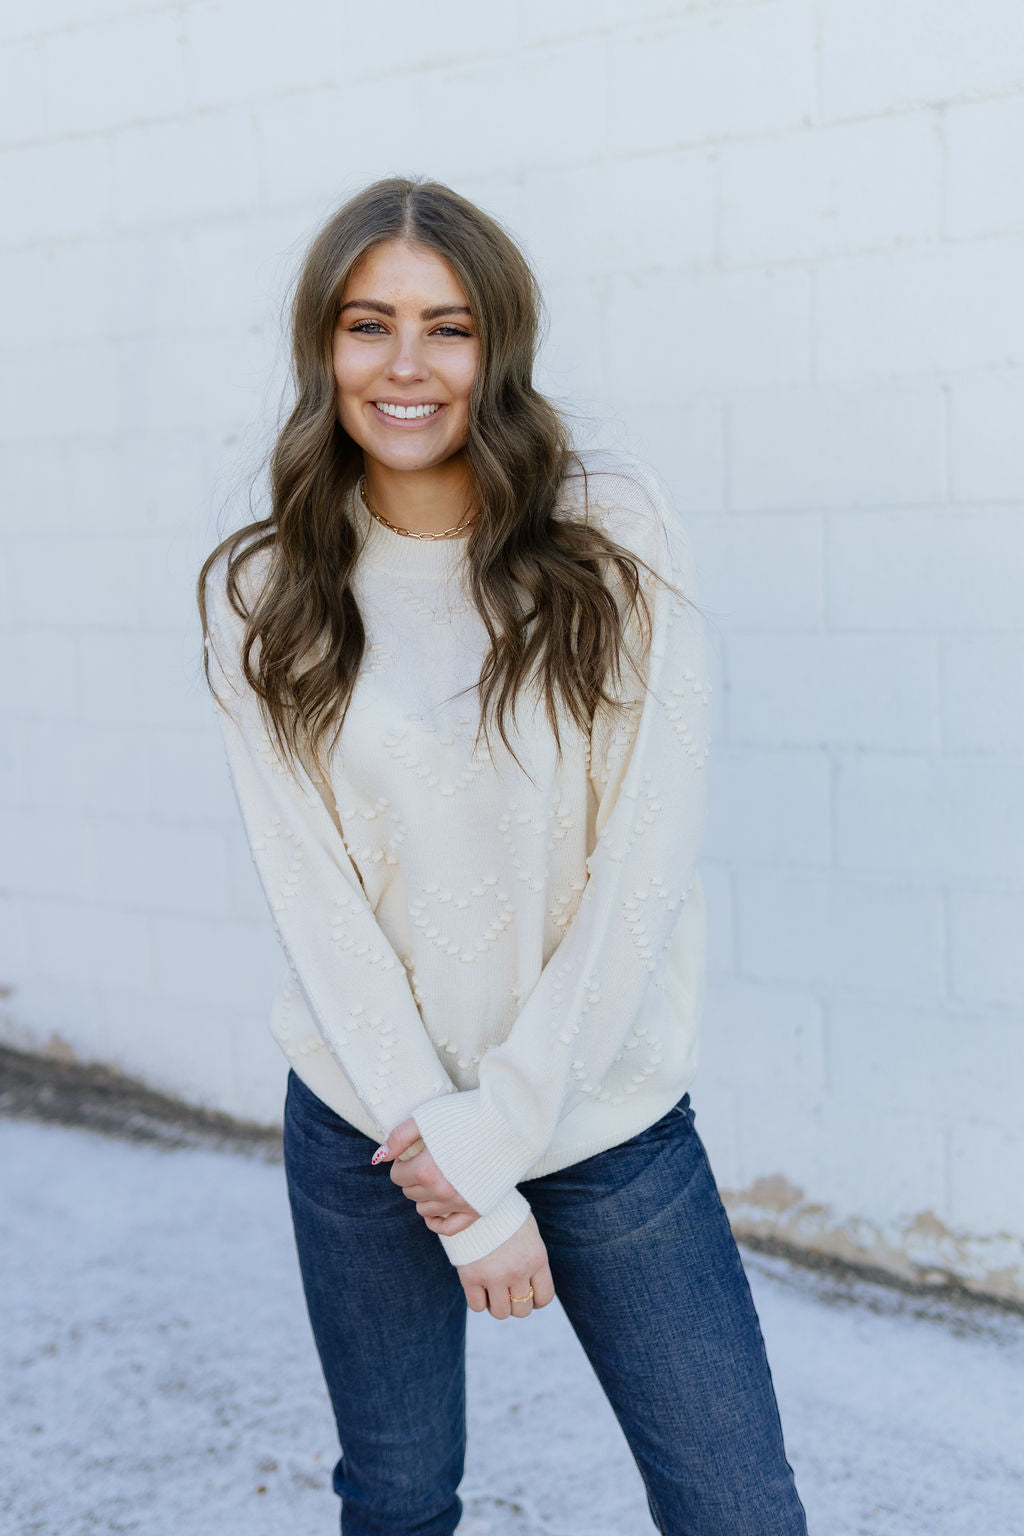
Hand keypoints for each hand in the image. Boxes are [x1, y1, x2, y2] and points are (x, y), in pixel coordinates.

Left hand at [374, 1117, 479, 1235]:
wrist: (509, 1121)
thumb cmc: (466, 1114)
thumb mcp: (426, 1117)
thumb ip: (399, 1137)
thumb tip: (380, 1158)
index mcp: (426, 1169)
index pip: (397, 1176)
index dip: (403, 1162)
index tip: (414, 1151)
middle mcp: (441, 1191)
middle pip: (410, 1193)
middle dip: (412, 1177)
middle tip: (426, 1160)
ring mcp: (460, 1203)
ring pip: (425, 1209)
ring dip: (424, 1195)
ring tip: (436, 1175)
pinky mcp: (477, 1208)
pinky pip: (449, 1228)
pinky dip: (437, 1222)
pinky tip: (435, 1212)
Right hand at [457, 1213, 554, 1319]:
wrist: (477, 1198)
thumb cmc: (505, 1216)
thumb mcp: (529, 1234)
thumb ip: (533, 1260)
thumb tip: (533, 1287)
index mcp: (537, 1258)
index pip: (544, 1298)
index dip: (536, 1299)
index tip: (527, 1293)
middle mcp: (518, 1270)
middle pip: (522, 1310)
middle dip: (515, 1303)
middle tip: (507, 1290)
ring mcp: (494, 1275)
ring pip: (501, 1313)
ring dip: (497, 1304)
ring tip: (493, 1289)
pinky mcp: (470, 1276)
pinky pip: (477, 1306)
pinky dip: (478, 1301)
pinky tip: (479, 1286)